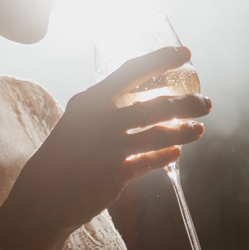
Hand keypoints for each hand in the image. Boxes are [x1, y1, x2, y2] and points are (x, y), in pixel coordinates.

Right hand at [0, 46, 209, 249]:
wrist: (43, 195)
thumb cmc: (66, 152)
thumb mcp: (80, 120)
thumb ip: (110, 108)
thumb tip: (149, 99)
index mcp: (90, 100)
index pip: (131, 70)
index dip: (161, 60)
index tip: (186, 54)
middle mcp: (100, 120)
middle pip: (156, 105)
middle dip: (188, 103)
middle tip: (205, 103)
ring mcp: (109, 148)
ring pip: (160, 134)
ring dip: (184, 131)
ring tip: (199, 129)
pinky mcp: (115, 174)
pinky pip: (150, 162)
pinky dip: (166, 156)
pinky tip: (176, 152)